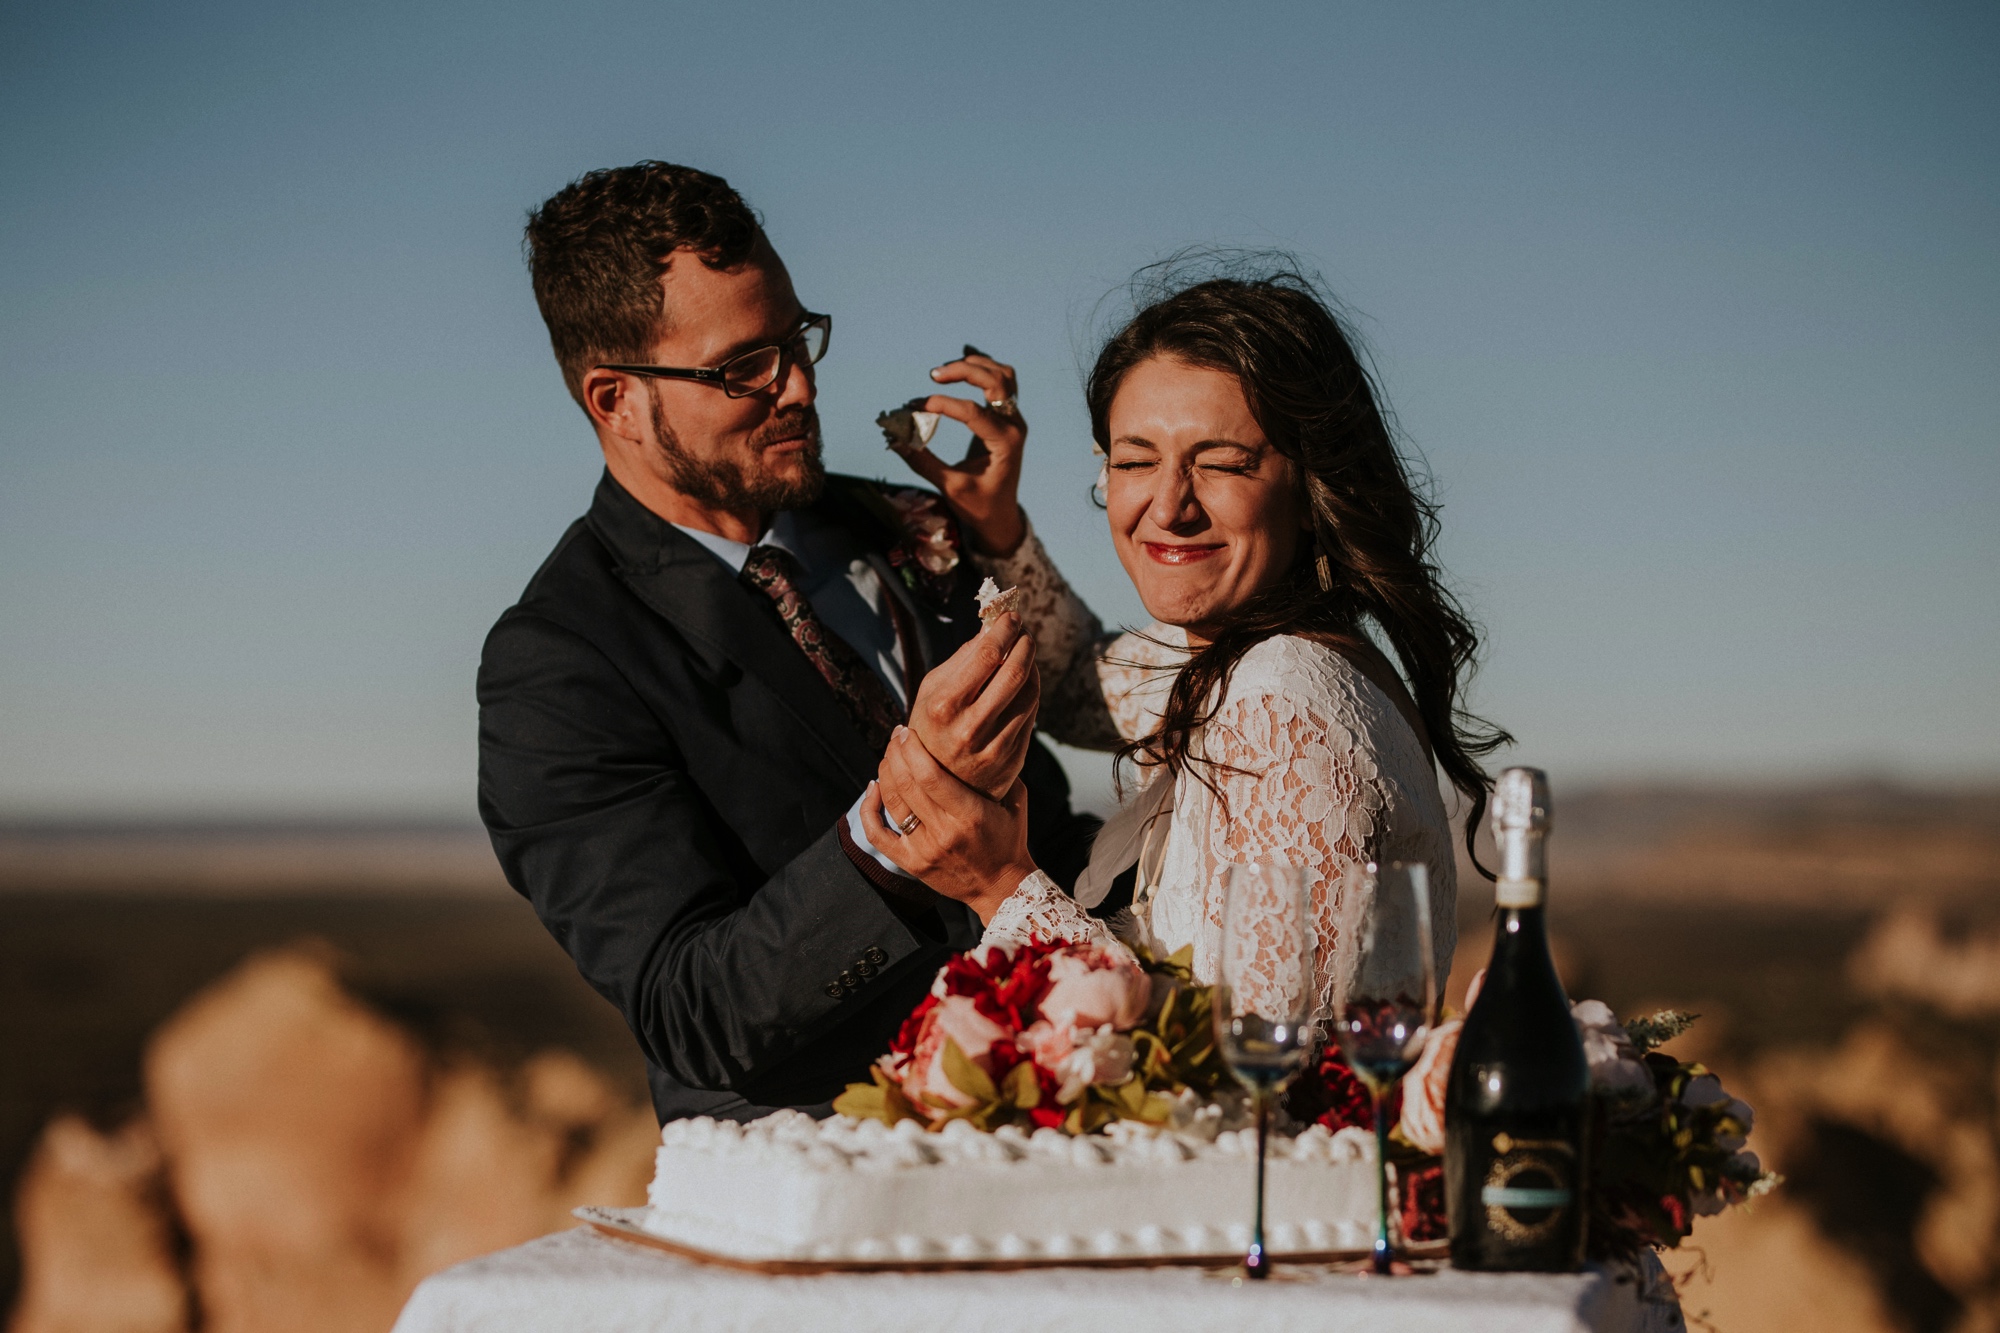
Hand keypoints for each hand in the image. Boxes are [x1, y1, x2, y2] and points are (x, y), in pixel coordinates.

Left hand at [863, 726, 1036, 923]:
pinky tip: (873, 789)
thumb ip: (1000, 771)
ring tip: (888, 757)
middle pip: (907, 785)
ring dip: (884, 774)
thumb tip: (985, 737)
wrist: (1001, 887)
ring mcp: (924, 850)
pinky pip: (878, 835)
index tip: (907, 732)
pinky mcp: (911, 864)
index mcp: (970, 814)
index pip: (930, 776)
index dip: (912, 750)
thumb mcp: (1015, 801)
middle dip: (896, 754)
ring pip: (892, 804)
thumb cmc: (1009, 839)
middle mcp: (945, 832)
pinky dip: (868, 809)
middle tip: (896, 737)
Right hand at [898, 346, 1026, 555]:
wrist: (1001, 514)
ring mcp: (1014, 419)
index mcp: (1005, 443)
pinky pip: (1002, 382)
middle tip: (933, 376)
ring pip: (1002, 376)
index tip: (914, 407)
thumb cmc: (978, 504)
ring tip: (944, 372)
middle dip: (963, 371)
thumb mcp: (950, 487)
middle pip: (995, 381)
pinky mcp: (1007, 417)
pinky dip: (984, 366)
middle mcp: (1014, 425)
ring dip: (975, 366)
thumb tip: (895, 439)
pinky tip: (964, 354)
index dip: (942, 405)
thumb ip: (923, 461)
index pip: (973, 412)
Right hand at [907, 609, 1037, 799]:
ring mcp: (994, 746)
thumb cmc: (931, 727)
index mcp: (944, 706)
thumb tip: (991, 626)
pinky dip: (1031, 689)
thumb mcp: (931, 691)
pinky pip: (1031, 713)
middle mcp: (969, 728)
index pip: (987, 655)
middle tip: (1024, 631)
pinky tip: (1025, 678)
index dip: (1004, 630)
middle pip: (1015, 672)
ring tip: (1025, 651)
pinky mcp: (1012, 758)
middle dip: (1024, 644)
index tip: (1011, 617)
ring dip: (1032, 665)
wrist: (936, 786)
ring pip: (1029, 692)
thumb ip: (961, 659)